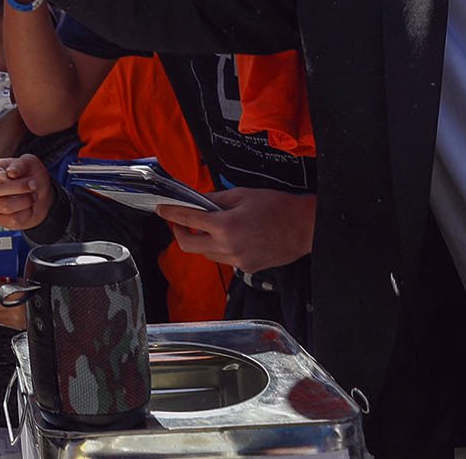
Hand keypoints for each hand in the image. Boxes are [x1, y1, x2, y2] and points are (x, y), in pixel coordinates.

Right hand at [0, 155, 53, 231]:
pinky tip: (29, 207)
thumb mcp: (30, 163)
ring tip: (33, 196)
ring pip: (6, 206)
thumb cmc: (31, 175)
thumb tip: (10, 172)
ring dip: (25, 200)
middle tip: (33, 185)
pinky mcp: (1, 219)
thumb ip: (20, 164)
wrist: (40, 194)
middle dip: (19, 187)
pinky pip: (13, 219)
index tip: (4, 175)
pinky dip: (26, 213)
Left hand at [158, 188, 314, 272]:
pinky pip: (224, 259)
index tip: (160, 210)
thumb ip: (215, 200)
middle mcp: (227, 248)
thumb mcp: (243, 195)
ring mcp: (237, 262)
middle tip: (181, 221)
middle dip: (179, 232)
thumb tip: (196, 200)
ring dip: (201, 241)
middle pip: (188, 245)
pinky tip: (232, 237)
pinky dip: (220, 248)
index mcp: (225, 226)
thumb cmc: (276, 207)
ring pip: (206, 254)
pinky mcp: (247, 270)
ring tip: (211, 227)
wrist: (305, 229)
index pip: (187, 220)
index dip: (170, 214)